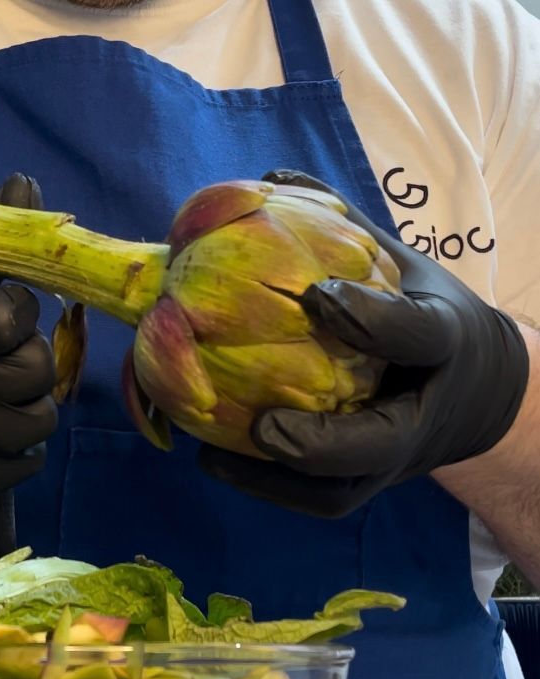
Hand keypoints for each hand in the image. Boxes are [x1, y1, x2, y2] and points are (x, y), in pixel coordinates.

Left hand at [197, 169, 529, 516]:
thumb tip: (273, 175)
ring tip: (212, 452)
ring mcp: (394, 459)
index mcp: (443, 344)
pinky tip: (210, 459)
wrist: (473, 395)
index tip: (318, 294)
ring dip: (278, 480)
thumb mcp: (402, 268)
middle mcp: (421, 412)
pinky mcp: (366, 483)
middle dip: (324, 441)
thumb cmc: (427, 322)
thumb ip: (347, 228)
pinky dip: (265, 487)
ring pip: (341, 488)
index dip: (371, 320)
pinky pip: (316, 499)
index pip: (419, 336)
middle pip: (382, 442)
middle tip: (264, 428)